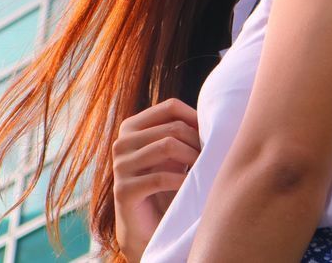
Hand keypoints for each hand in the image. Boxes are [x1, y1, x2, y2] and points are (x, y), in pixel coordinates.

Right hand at [112, 97, 201, 260]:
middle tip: (209, 157)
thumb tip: (212, 111)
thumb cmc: (166, 183)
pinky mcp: (124, 191)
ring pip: (167, 146)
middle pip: (172, 127)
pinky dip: (182, 181)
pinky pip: (161, 177)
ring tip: (202, 169)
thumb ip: (181, 129)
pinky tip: (190, 186)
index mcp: (131, 127)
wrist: (147, 226)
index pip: (170, 106)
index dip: (195, 117)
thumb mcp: (173, 151)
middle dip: (197, 141)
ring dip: (192, 158)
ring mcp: (120, 167)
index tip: (209, 134)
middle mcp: (122, 143)